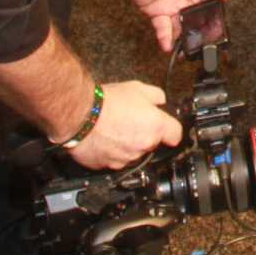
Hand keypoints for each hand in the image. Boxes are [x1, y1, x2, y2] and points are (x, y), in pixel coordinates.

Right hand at [64, 79, 183, 169]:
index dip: (170, 130)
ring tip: (114, 128)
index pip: (176, 135)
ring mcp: (126, 158)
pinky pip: (115, 160)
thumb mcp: (137, 88)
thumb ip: (156, 96)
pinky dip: (112, 152)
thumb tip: (160, 101)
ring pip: (133, 153)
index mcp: (156, 127)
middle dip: (145, 134)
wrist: (79, 116)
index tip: (166, 128)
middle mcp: (143, 146)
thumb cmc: (106, 102)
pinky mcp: (109, 165)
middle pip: (152, 143)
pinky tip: (104, 138)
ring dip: (128, 144)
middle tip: (131, 120)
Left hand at [110, 0, 230, 52]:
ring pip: (180, 27)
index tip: (216, 31)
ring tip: (185, 52)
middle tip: (201, 46)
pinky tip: (168, 46)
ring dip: (183, 39)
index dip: (213, 17)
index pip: (210, 6)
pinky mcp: (155, 11)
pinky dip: (165, 38)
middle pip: (195, 20)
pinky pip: (162, 27)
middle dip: (198, 33)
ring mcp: (171, 6)